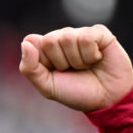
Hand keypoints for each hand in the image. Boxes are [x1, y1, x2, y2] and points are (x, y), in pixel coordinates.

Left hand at [18, 25, 132, 111]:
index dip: (43, 61)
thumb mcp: (48, 87)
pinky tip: (97, 59)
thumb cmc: (76, 93)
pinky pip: (87, 37)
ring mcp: (80, 34)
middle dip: (61, 62)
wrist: (106, 100)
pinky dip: (91, 54)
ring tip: (85, 67)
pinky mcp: (99, 32)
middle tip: (72, 70)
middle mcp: (61, 38)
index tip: (54, 72)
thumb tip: (25, 42)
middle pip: (49, 40)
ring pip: (68, 37)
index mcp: (46, 49)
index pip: (32, 41)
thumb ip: (30, 68)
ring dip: (77, 60)